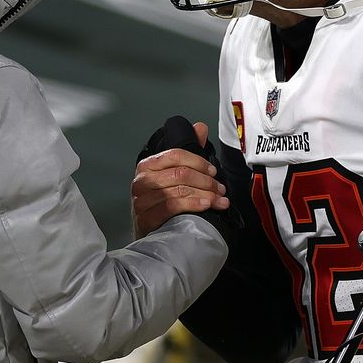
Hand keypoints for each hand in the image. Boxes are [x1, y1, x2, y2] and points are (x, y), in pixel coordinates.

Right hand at [131, 118, 229, 238]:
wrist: (150, 235)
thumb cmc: (162, 203)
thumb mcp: (174, 176)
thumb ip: (188, 151)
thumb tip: (200, 127)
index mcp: (147, 166)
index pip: (175, 155)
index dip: (198, 161)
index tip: (214, 171)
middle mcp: (141, 181)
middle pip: (180, 174)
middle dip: (206, 181)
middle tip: (221, 189)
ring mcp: (141, 200)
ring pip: (179, 190)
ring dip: (205, 195)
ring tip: (219, 200)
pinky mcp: (145, 218)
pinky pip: (172, 207)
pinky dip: (193, 205)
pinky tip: (206, 207)